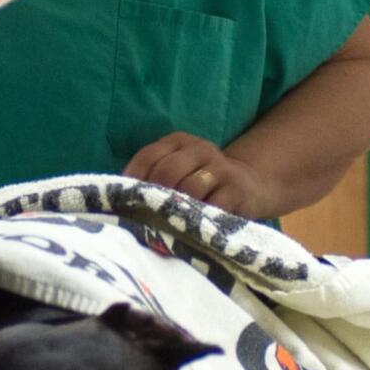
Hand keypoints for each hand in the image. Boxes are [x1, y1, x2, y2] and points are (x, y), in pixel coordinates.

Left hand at [123, 131, 266, 216]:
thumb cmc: (200, 184)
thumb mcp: (178, 171)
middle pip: (168, 170)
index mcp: (178, 141)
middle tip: (145, 217)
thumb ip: (152, 179)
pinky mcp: (237, 189)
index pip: (148, 156)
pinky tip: (189, 228)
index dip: (134, 179)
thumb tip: (118, 200)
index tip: (125, 201)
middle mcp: (200, 148)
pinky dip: (199, 218)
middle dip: (154, 195)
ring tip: (164, 225)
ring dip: (175, 209)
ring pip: (190, 188)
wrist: (250, 186)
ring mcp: (221, 168)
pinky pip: (214, 205)